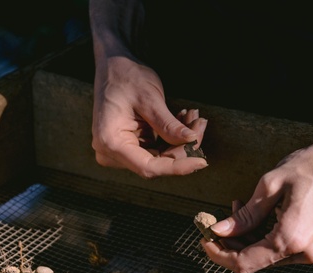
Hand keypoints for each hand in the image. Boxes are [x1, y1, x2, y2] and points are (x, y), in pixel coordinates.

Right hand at [92, 55, 207, 177]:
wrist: (112, 66)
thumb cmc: (126, 77)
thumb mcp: (149, 98)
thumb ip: (169, 125)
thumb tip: (192, 142)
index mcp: (111, 143)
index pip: (149, 167)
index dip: (177, 167)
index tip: (201, 161)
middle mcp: (111, 153)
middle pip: (156, 163)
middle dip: (183, 148)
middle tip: (201, 123)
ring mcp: (119, 151)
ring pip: (159, 157)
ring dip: (180, 141)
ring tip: (193, 117)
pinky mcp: (128, 146)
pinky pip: (155, 149)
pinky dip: (171, 138)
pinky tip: (183, 119)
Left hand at [201, 132, 312, 272]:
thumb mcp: (272, 184)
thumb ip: (246, 214)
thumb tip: (220, 230)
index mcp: (291, 239)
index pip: (244, 263)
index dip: (219, 255)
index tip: (205, 239)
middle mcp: (305, 253)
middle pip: (255, 262)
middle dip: (232, 243)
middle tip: (220, 218)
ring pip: (268, 256)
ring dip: (249, 238)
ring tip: (240, 207)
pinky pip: (284, 250)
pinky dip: (267, 236)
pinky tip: (262, 214)